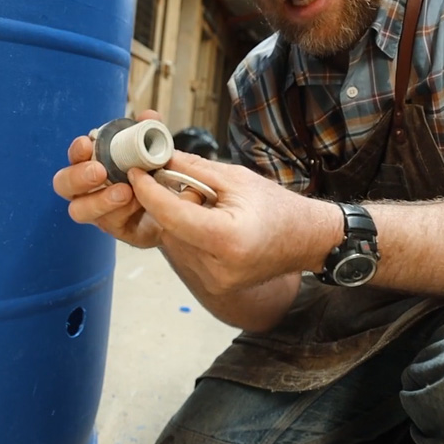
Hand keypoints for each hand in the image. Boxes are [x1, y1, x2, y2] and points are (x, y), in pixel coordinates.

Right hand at [52, 110, 164, 248]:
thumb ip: (151, 134)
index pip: (76, 155)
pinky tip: (139, 203)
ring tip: (125, 192)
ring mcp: (100, 211)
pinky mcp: (116, 229)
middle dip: (77, 177)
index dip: (77, 150)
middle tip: (99, 172)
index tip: (87, 144)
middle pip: (63, 184)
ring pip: (79, 210)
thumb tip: (148, 117)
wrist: (183, 206)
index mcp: (96, 162)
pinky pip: (109, 224)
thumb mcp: (159, 151)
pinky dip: (121, 212)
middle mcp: (90, 188)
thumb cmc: (161, 175)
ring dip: (99, 200)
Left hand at [127, 153, 342, 295]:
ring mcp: (214, 282)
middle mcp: (218, 268)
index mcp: (226, 239)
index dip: (149, 192)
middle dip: (170, 202)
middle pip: (169, 228)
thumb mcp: (236, 178)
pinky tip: (212, 224)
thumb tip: (158, 158)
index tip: (137, 173)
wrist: (306, 240)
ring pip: (174, 241)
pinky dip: (189, 234)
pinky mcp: (213, 286)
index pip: (172, 214)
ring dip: (179, 219)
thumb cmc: (277, 207)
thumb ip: (194, 169)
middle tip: (193, 186)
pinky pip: (186, 253)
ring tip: (211, 207)